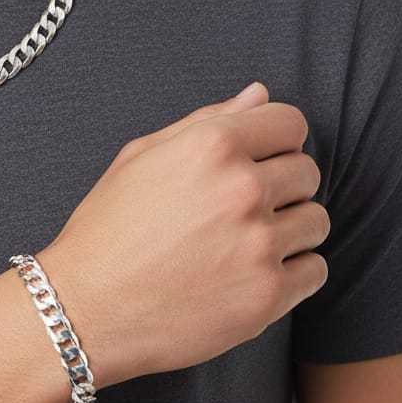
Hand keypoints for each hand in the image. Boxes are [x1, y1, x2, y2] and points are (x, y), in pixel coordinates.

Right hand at [38, 82, 329, 386]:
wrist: (86, 308)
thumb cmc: (107, 228)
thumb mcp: (141, 157)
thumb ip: (206, 121)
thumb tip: (260, 95)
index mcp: (211, 146)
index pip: (290, 123)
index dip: (275, 141)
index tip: (258, 160)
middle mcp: (242, 189)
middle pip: (307, 172)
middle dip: (280, 186)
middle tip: (238, 210)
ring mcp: (258, 244)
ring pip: (315, 221)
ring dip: (288, 229)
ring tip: (242, 243)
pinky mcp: (268, 295)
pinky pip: (315, 270)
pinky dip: (291, 272)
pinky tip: (249, 274)